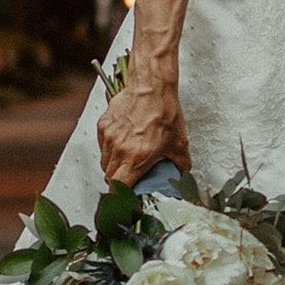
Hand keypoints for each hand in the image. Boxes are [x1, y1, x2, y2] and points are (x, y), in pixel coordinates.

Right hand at [97, 72, 191, 187]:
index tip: (125, 199)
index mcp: (136, 158)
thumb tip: (181, 174)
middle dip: (119, 182)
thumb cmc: (164, 110)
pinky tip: (123, 142)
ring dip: (114, 165)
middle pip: (110, 177)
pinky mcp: (104, 125)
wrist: (152, 85)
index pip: (118, 189)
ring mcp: (109, 137)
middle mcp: (119, 149)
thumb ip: (180, 164)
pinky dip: (110, 148)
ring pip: (105, 161)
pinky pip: (103, 145)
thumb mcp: (179, 143)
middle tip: (130, 178)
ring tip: (128, 159)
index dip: (120, 197)